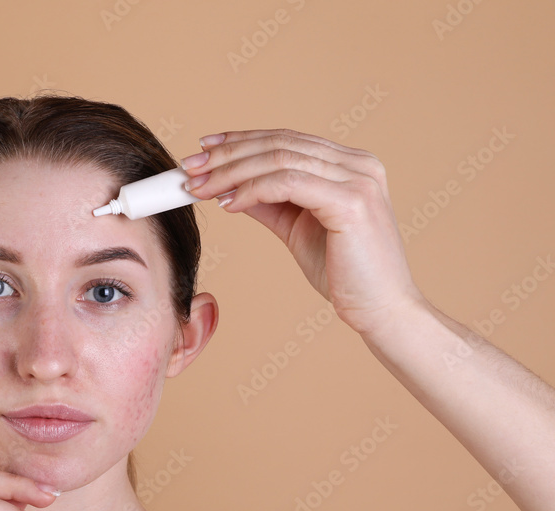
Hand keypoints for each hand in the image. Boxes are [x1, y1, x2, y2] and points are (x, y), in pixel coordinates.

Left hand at [181, 129, 427, 335]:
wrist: (381, 310)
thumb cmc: (345, 273)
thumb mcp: (297, 228)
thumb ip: (270, 203)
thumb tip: (231, 187)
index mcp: (350, 165)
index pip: (287, 139)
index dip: (241, 141)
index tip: (204, 150)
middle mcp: (358, 164)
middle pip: (280, 143)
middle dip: (227, 155)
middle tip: (190, 168)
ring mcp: (358, 179)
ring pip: (280, 159)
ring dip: (231, 172)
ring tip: (199, 188)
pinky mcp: (351, 202)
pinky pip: (288, 184)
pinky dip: (252, 191)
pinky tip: (229, 204)